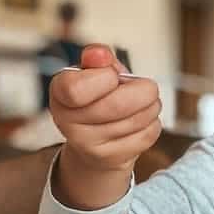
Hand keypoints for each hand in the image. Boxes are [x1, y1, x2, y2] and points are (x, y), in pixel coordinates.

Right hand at [49, 45, 161, 208]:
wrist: (95, 142)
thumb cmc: (98, 97)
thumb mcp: (94, 72)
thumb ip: (98, 57)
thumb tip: (99, 54)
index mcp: (60, 94)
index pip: (77, 89)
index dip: (105, 78)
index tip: (112, 76)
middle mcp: (67, 123)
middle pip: (117, 105)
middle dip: (142, 90)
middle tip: (145, 87)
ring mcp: (89, 146)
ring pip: (138, 119)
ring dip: (151, 105)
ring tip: (143, 103)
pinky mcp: (112, 159)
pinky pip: (148, 134)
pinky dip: (152, 123)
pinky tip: (141, 121)